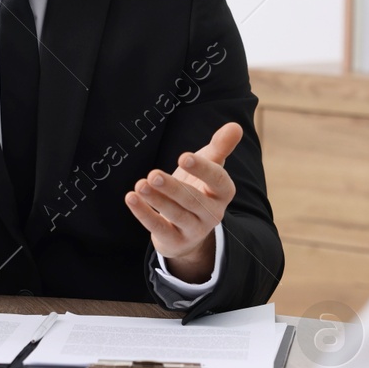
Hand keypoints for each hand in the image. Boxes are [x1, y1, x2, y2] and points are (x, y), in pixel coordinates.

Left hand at [125, 121, 242, 282]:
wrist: (187, 229)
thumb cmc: (198, 189)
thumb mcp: (209, 167)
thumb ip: (221, 147)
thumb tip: (236, 126)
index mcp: (222, 193)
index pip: (218, 181)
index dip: (202, 169)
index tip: (183, 156)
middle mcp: (212, 213)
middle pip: (193, 200)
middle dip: (173, 188)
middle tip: (153, 174)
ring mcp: (194, 230)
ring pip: (176, 214)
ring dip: (157, 200)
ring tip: (140, 185)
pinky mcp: (175, 241)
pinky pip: (159, 228)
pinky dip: (144, 214)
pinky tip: (131, 198)